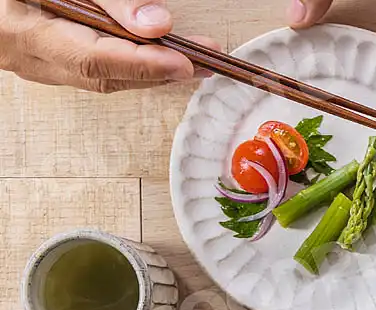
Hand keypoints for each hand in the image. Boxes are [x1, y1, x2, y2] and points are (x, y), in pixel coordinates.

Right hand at [0, 0, 206, 92]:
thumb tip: (156, 22)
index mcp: (24, 33)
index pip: (94, 59)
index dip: (143, 64)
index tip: (183, 62)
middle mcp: (28, 57)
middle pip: (104, 76)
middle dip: (160, 71)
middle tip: (207, 62)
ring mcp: (35, 63)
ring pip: (102, 77)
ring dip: (151, 71)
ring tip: (197, 61)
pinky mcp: (45, 60)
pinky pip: (93, 69)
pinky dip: (130, 66)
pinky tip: (159, 59)